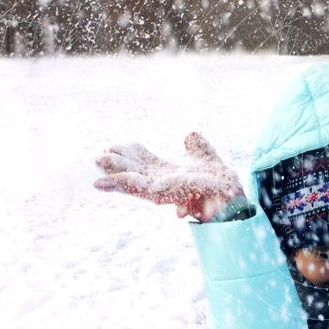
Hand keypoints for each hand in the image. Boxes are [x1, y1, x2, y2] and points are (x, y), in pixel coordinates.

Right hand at [94, 132, 244, 221]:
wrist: (232, 195)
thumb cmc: (223, 183)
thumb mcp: (208, 158)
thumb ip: (198, 148)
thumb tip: (190, 134)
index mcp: (170, 174)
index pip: (144, 162)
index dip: (129, 154)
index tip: (112, 145)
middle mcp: (162, 183)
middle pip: (133, 172)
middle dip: (116, 164)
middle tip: (97, 155)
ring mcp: (159, 190)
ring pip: (130, 181)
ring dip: (113, 174)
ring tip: (96, 165)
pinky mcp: (160, 195)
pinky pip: (136, 188)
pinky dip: (120, 184)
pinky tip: (104, 181)